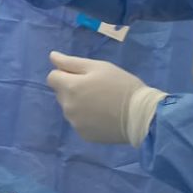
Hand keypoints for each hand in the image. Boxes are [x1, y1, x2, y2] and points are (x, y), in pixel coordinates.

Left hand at [46, 51, 166, 145]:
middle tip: (96, 88)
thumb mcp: (99, 67)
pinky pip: (78, 122)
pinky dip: (86, 118)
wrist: (140, 116)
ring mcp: (74, 123)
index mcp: (70, 87)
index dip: (65, 73)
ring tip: (101, 103)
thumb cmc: (121, 85)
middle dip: (72, 88)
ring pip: (69, 108)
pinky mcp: (83, 135)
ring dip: (79, 103)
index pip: (52, 78)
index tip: (83, 76)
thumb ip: (72, 62)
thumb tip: (52, 57)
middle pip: (61, 93)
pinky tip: (103, 116)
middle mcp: (67, 107)